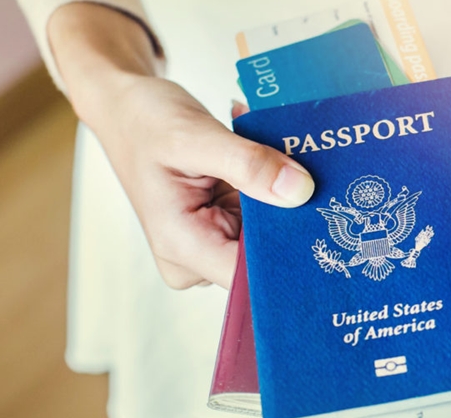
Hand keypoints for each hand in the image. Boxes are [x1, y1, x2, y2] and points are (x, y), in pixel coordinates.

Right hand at [94, 77, 312, 288]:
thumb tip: (300, 191)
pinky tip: (267, 152)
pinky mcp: (225, 224)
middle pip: (265, 255)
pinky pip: (265, 214)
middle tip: (309, 169)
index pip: (249, 276)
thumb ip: (248, 164)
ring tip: (277, 150)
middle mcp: (197, 256)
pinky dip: (271, 184)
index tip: (322, 220)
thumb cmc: (146, 121)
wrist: (128, 108)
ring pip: (271, 232)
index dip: (287, 254)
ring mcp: (213, 241)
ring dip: (283, 193)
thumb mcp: (195, 136)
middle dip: (291, 214)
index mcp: (182, 247)